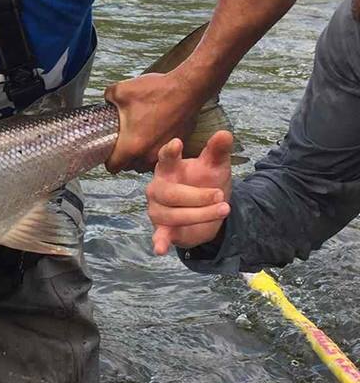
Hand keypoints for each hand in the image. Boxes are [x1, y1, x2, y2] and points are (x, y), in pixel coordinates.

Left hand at [104, 72, 203, 172]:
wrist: (188, 88)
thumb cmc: (157, 91)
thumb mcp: (120, 90)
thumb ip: (107, 100)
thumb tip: (106, 103)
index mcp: (131, 146)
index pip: (113, 167)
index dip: (108, 159)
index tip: (109, 150)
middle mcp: (148, 154)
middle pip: (129, 167)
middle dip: (124, 157)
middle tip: (122, 141)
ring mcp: (164, 151)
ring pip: (145, 163)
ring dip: (140, 155)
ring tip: (138, 139)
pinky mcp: (176, 146)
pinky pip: (160, 154)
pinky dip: (155, 149)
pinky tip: (152, 134)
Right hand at [146, 130, 233, 254]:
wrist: (208, 212)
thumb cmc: (206, 183)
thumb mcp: (216, 167)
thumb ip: (218, 151)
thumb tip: (224, 133)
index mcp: (169, 169)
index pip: (165, 159)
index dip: (169, 152)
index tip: (177, 144)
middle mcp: (158, 188)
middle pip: (172, 193)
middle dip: (198, 196)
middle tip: (221, 196)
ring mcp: (158, 210)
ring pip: (174, 214)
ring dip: (200, 214)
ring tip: (223, 210)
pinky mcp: (162, 229)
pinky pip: (158, 235)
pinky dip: (159, 242)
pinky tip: (160, 249)